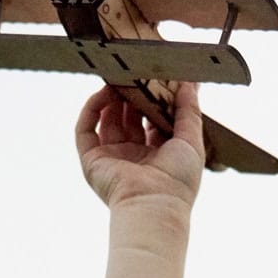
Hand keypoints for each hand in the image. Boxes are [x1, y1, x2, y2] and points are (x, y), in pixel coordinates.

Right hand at [76, 82, 205, 210]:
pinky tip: (101, 93)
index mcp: (159, 155)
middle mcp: (134, 156)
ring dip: (111, 97)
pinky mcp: (92, 161)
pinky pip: (85, 130)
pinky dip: (91, 110)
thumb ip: (190, 111)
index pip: (153, 120)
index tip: (157, 78)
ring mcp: (112, 158)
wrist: (153, 206)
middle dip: (132, 94)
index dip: (155, 99)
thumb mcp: (192, 141)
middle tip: (135, 71)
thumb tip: (190, 83)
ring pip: (107, 120)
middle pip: (129, 117)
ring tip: (119, 76)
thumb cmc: (178, 182)